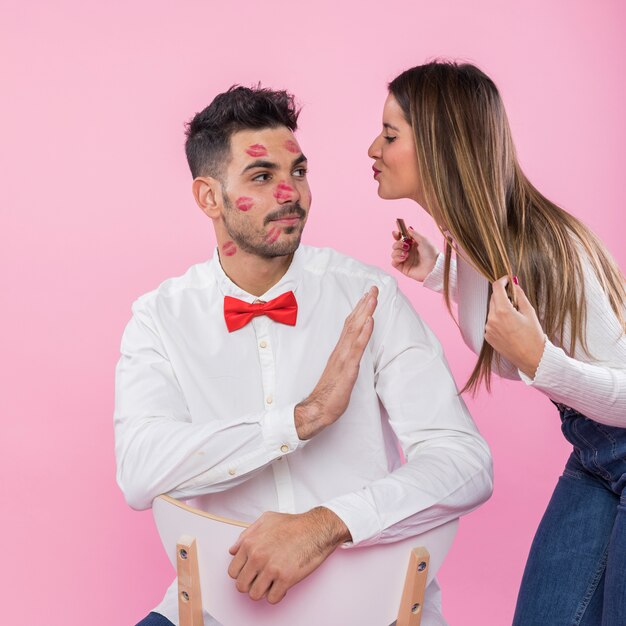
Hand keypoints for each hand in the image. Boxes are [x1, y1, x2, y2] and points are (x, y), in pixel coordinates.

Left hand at [228, 508, 349, 603]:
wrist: (316, 529)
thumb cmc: (293, 524)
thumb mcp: (266, 520)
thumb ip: (246, 534)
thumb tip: (233, 550)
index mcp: (250, 543)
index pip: (233, 571)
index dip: (242, 573)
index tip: (251, 572)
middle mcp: (257, 556)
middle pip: (241, 586)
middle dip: (251, 584)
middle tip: (261, 579)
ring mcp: (271, 568)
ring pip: (255, 595)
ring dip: (263, 591)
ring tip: (271, 583)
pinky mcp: (285, 579)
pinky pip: (272, 599)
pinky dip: (277, 595)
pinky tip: (282, 585)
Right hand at [295, 286, 377, 439]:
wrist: (318, 408)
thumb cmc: (329, 392)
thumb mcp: (341, 371)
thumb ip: (346, 358)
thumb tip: (354, 348)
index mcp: (340, 350)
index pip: (350, 325)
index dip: (360, 309)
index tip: (368, 295)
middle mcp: (341, 350)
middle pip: (353, 322)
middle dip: (364, 304)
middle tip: (373, 288)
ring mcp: (344, 358)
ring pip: (355, 330)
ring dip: (365, 312)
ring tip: (372, 297)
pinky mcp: (348, 368)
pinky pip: (357, 348)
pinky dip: (364, 333)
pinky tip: (369, 321)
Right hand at [391, 226, 438, 281]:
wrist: (433, 266)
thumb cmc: (431, 253)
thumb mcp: (424, 240)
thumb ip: (414, 233)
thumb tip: (408, 228)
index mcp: (412, 245)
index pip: (400, 239)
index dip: (396, 235)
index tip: (395, 233)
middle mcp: (408, 252)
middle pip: (395, 245)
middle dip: (398, 244)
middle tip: (407, 246)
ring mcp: (405, 260)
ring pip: (393, 253)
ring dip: (398, 251)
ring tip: (406, 253)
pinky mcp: (403, 268)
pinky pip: (394, 262)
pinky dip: (397, 259)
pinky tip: (404, 258)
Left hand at [484, 277, 545, 378]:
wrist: (531, 358)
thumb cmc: (533, 336)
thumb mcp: (529, 312)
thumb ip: (520, 296)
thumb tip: (514, 284)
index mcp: (503, 311)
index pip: (496, 288)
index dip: (502, 281)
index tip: (507, 279)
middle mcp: (492, 319)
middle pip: (494, 298)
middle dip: (502, 295)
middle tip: (514, 297)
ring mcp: (488, 328)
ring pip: (492, 311)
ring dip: (500, 308)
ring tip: (514, 317)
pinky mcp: (487, 336)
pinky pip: (491, 322)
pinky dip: (498, 320)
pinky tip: (509, 327)